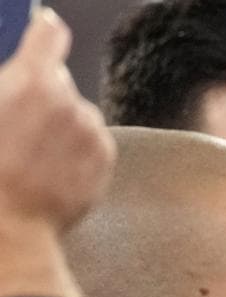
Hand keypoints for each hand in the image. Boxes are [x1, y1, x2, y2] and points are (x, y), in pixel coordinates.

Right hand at [0, 10, 113, 238]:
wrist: (8, 225)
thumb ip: (4, 86)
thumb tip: (16, 76)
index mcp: (30, 81)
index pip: (48, 36)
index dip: (44, 33)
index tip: (45, 31)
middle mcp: (69, 100)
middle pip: (58, 82)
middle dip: (41, 96)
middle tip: (16, 126)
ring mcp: (90, 130)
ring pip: (76, 115)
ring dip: (60, 126)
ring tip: (31, 156)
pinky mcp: (105, 157)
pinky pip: (91, 142)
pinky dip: (76, 151)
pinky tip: (50, 170)